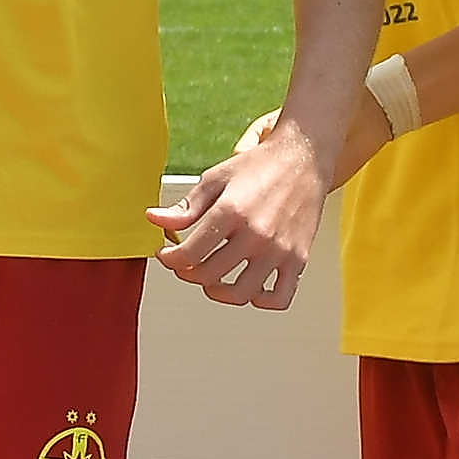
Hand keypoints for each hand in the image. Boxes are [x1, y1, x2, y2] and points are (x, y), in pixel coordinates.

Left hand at [154, 119, 319, 306]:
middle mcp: (256, 234)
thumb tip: (155, 219)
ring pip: (241, 293)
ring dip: (218, 292)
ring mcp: (278, 249)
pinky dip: (261, 300)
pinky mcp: (298, 258)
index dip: (170, 260)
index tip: (168, 255)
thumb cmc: (261, 166)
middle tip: (186, 265)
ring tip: (213, 280)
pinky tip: (250, 288)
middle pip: (210, 275)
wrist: (303, 158)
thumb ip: (185, 207)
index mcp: (231, 212)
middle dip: (188, 274)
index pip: (189, 254)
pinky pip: (279, 297)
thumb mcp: (215, 179)